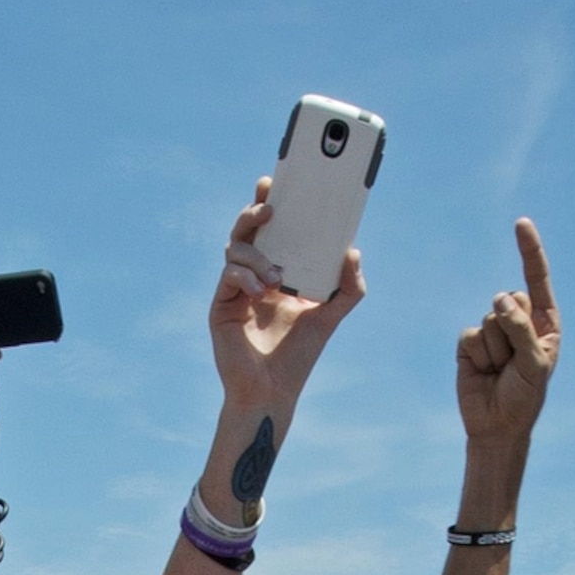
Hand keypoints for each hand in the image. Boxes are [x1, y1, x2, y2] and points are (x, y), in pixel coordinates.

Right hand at [211, 180, 366, 426]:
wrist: (273, 391)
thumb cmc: (299, 357)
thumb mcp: (331, 315)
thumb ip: (349, 288)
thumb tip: (353, 251)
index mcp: (275, 271)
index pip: (270, 229)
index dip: (268, 203)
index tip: (274, 182)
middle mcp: (252, 275)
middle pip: (247, 230)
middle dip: (255, 211)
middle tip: (270, 206)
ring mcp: (234, 289)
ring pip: (236, 248)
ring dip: (256, 254)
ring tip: (277, 277)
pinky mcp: (221, 306)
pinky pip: (229, 275)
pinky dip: (245, 276)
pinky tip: (261, 290)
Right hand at [454, 219, 559, 447]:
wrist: (497, 427)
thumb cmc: (524, 397)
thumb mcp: (534, 363)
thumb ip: (521, 327)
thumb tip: (499, 297)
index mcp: (543, 322)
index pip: (536, 279)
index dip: (529, 251)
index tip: (521, 224)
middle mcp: (518, 321)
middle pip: (510, 301)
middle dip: (512, 332)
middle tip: (514, 364)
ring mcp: (493, 331)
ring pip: (490, 320)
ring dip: (496, 351)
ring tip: (500, 372)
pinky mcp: (470, 344)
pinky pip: (471, 336)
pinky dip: (478, 356)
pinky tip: (483, 373)